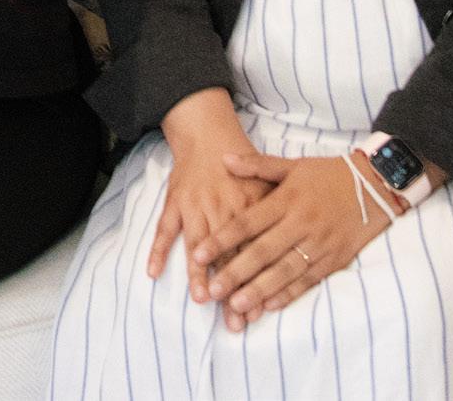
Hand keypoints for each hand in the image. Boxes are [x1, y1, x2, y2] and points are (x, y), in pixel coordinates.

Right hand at [149, 91, 269, 300]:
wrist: (207, 132)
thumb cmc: (240, 165)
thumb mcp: (268, 183)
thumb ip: (279, 215)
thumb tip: (298, 249)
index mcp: (248, 207)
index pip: (254, 252)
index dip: (256, 282)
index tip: (259, 311)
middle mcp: (222, 209)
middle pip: (228, 256)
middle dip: (231, 289)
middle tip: (234, 320)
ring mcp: (196, 207)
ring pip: (198, 245)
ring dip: (199, 274)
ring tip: (202, 299)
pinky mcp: (175, 203)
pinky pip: (164, 228)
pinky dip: (158, 249)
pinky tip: (153, 272)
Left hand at [197, 152, 397, 327]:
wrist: (375, 185)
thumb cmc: (328, 175)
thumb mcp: (292, 165)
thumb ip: (256, 166)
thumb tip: (223, 159)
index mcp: (287, 200)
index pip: (247, 223)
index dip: (222, 240)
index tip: (198, 255)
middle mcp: (301, 223)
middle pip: (262, 252)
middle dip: (235, 272)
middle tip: (212, 290)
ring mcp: (319, 244)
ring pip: (284, 271)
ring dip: (259, 290)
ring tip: (236, 305)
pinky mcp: (335, 259)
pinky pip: (309, 280)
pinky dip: (289, 294)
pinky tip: (270, 305)